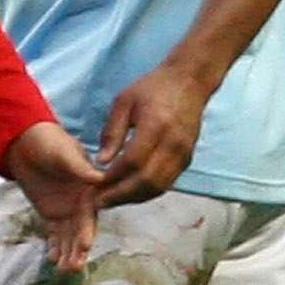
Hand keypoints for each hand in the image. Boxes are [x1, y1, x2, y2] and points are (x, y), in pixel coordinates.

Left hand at [3, 120, 100, 272]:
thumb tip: (98, 177)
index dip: (88, 230)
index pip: (90, 213)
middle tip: (75, 266)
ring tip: (65, 269)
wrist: (25, 142)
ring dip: (68, 253)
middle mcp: (81, 202)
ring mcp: (66, 210)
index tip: (85, 246)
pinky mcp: (51, 215)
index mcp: (89, 188)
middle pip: (82, 230)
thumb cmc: (49, 142)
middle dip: (79, 249)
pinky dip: (55, 248)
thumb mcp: (65, 152)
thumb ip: (79, 167)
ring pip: (69, 237)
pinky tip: (53, 260)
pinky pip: (54, 235)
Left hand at [93, 61, 211, 205]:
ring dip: (134, 198)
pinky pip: (167, 183)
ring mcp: (183, 154)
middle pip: (147, 181)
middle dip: (121, 195)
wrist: (189, 82)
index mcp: (155, 126)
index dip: (113, 178)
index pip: (133, 162)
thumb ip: (112, 132)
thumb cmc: (152, 88)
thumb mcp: (123, 102)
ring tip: (112, 201)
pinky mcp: (187, 159)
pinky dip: (147, 192)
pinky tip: (130, 193)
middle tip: (99, 202)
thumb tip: (102, 161)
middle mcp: (173, 144)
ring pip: (158, 187)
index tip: (94, 186)